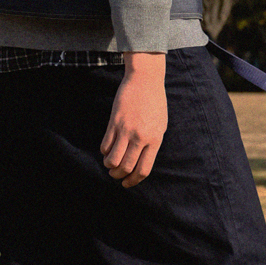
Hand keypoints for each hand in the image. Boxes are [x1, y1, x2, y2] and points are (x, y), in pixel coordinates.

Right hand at [101, 53, 167, 187]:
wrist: (145, 81)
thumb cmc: (155, 103)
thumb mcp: (160, 125)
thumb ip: (152, 143)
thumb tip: (140, 162)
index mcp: (155, 140)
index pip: (143, 169)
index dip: (133, 181)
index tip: (127, 183)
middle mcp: (140, 137)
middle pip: (126, 167)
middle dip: (118, 176)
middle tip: (115, 175)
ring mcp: (126, 130)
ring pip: (112, 159)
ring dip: (109, 166)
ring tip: (110, 164)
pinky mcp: (114, 122)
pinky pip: (105, 145)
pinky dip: (104, 151)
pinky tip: (107, 149)